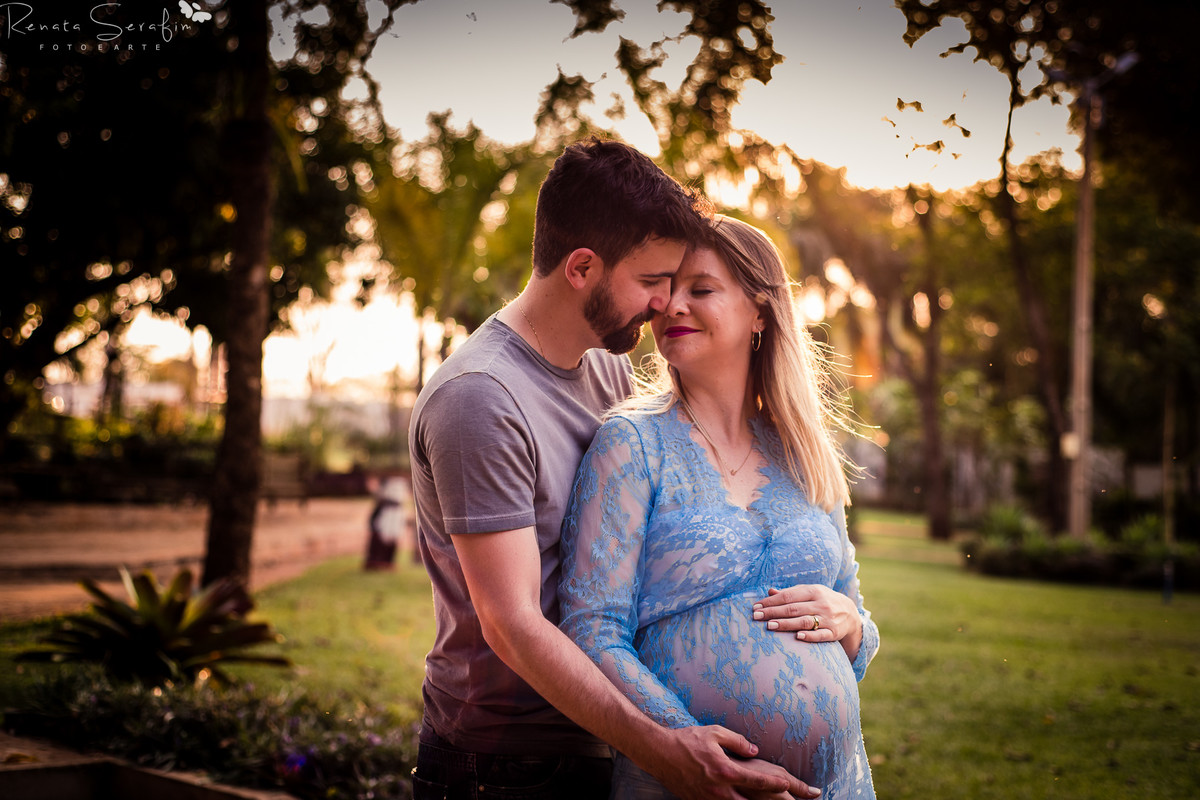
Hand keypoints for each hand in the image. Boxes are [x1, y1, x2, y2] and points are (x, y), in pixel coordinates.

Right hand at [641, 725, 817, 799]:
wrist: (659, 753)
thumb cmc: (687, 740)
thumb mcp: (714, 733)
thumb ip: (738, 742)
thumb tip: (755, 750)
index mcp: (725, 771)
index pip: (757, 780)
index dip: (775, 784)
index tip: (788, 784)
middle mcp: (719, 790)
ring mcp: (708, 799)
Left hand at [752, 585, 858, 643]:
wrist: (850, 613)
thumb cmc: (823, 601)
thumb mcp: (810, 592)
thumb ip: (790, 593)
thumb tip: (769, 591)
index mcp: (813, 591)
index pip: (788, 596)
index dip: (771, 601)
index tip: (756, 607)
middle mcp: (821, 604)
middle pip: (793, 608)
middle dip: (773, 612)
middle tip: (756, 617)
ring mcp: (828, 618)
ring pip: (804, 621)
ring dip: (786, 624)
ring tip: (769, 626)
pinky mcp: (834, 632)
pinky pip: (821, 635)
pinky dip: (810, 636)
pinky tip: (797, 637)